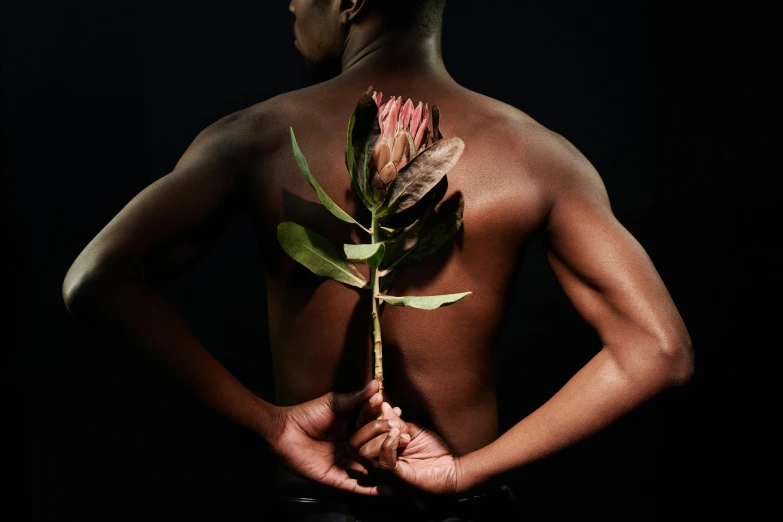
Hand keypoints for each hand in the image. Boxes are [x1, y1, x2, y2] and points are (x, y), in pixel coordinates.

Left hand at [267, 379, 406, 494]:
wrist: (282, 432)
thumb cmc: (307, 414)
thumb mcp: (336, 404)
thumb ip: (357, 399)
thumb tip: (377, 385)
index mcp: (353, 430)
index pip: (376, 432)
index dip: (389, 430)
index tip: (405, 425)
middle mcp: (352, 448)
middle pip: (375, 452)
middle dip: (391, 452)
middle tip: (409, 449)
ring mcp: (345, 465)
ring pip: (369, 471)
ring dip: (386, 474)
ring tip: (406, 475)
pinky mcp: (336, 478)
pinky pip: (356, 487)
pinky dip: (372, 491)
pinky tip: (388, 491)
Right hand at [350, 401, 463, 495]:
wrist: (452, 469)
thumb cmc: (433, 450)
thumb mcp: (412, 430)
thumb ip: (395, 422)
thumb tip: (383, 406)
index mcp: (377, 449)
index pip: (358, 431)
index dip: (364, 412)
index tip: (377, 397)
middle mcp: (376, 462)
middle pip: (354, 443)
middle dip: (372, 425)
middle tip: (395, 423)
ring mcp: (384, 473)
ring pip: (364, 452)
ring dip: (382, 436)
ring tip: (402, 433)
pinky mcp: (396, 479)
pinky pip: (383, 462)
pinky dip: (390, 444)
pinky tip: (403, 438)